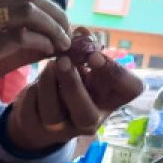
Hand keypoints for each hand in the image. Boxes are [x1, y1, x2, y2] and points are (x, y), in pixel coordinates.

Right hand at [0, 0, 72, 118]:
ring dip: (52, 27)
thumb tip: (54, 44)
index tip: (63, 31)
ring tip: (62, 45)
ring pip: (27, 12)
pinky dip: (40, 42)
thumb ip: (20, 49)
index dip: (51, 11)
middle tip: (68, 36)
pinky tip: (47, 54)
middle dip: (57, 15)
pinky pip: (19, 37)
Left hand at [6, 32, 144, 151]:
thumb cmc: (73, 80)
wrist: (43, 109)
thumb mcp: (84, 67)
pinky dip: (33, 92)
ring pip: (53, 114)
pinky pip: (33, 111)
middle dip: (73, 85)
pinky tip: (38, 83)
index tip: (94, 56)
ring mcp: (64, 130)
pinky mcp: (39, 130)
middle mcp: (92, 121)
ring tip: (48, 66)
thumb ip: (86, 50)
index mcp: (112, 100)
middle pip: (86, 114)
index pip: (130, 90)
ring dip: (48, 84)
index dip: (115, 73)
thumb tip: (81, 32)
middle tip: (63, 60)